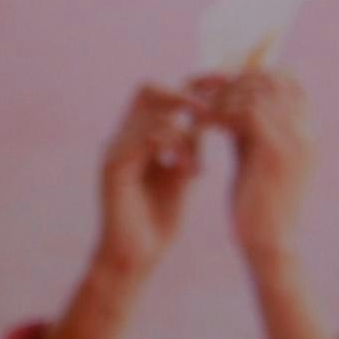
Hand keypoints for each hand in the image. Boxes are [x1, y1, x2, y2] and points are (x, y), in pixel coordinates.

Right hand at [93, 82, 206, 284]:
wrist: (137, 253)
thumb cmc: (160, 217)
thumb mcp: (183, 173)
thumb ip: (190, 145)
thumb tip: (211, 117)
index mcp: (138, 135)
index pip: (161, 94)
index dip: (192, 85)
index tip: (226, 85)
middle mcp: (123, 136)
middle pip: (149, 90)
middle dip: (185, 97)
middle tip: (212, 118)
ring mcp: (115, 148)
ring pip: (154, 115)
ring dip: (186, 135)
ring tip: (197, 167)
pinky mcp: (113, 167)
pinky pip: (146, 139)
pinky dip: (175, 149)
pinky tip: (190, 172)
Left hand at [195, 66, 315, 266]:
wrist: (269, 242)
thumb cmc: (256, 205)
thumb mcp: (253, 157)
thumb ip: (248, 127)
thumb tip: (228, 96)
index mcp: (306, 134)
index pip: (290, 82)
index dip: (255, 75)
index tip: (222, 85)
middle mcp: (306, 133)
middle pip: (273, 80)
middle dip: (235, 80)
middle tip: (204, 93)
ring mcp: (295, 140)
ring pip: (256, 92)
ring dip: (222, 97)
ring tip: (199, 112)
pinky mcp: (276, 151)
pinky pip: (244, 112)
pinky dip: (219, 113)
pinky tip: (202, 127)